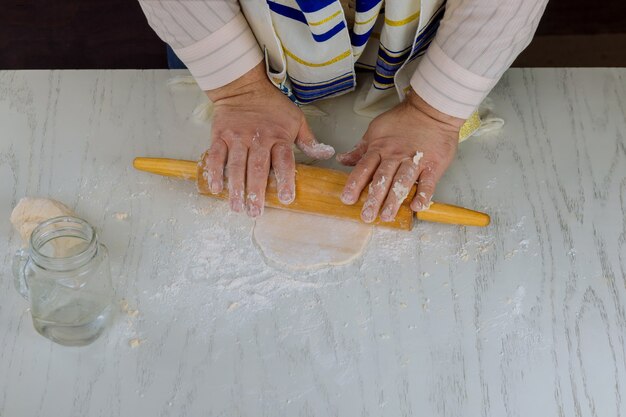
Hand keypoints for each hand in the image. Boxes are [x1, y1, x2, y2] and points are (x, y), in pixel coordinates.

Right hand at [200, 63, 334, 216]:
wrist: (243, 87)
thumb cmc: (272, 105)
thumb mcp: (296, 119)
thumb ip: (309, 140)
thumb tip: (327, 154)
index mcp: (278, 137)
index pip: (283, 161)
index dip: (285, 180)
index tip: (286, 198)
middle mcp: (258, 139)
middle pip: (257, 168)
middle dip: (256, 192)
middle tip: (255, 213)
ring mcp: (237, 138)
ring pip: (236, 166)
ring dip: (236, 188)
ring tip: (236, 207)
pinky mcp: (220, 136)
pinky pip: (216, 156)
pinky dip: (215, 172)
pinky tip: (216, 188)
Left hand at [337, 90, 463, 222]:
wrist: (432, 110)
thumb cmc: (403, 120)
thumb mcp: (376, 131)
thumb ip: (360, 149)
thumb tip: (342, 160)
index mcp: (380, 148)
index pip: (364, 168)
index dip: (355, 184)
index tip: (347, 199)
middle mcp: (395, 156)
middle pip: (382, 178)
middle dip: (373, 198)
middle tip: (367, 216)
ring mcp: (415, 160)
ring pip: (402, 181)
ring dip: (394, 200)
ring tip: (387, 216)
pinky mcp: (433, 164)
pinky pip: (428, 181)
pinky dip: (423, 194)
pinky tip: (416, 207)